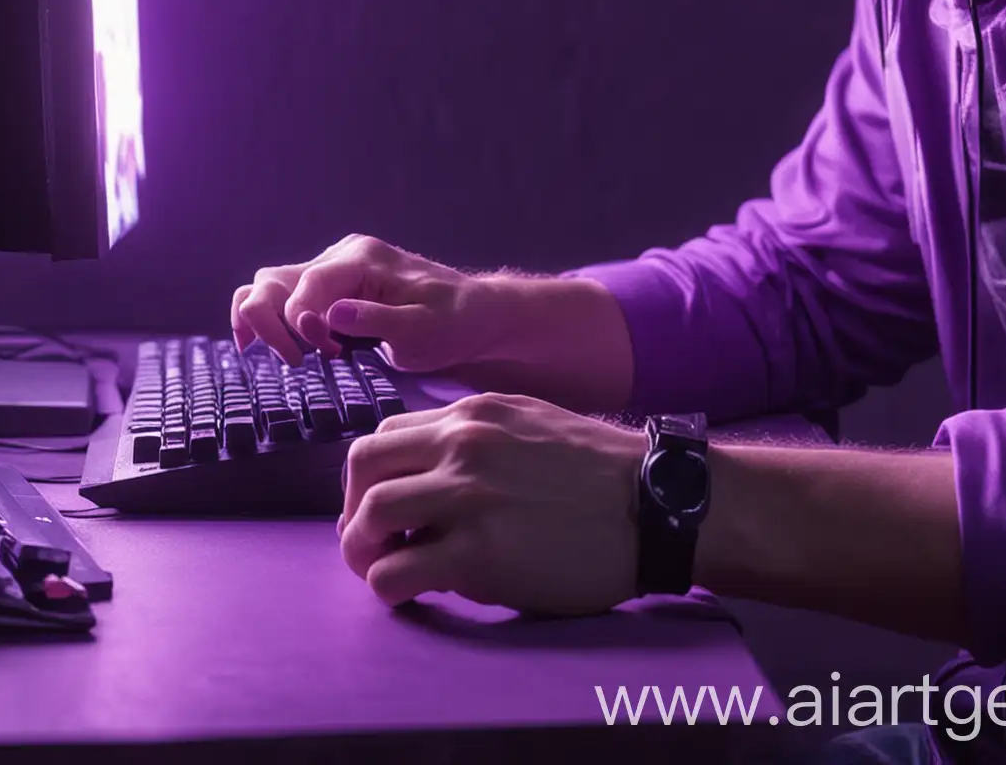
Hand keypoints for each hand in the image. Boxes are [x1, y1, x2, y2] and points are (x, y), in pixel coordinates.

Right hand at [229, 233, 501, 369]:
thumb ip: (377, 321)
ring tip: (285, 356)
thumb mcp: (423, 330)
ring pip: (271, 285)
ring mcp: (335, 269)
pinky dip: (274, 321)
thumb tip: (331, 314)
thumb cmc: (453, 323)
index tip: (326, 353)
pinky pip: (287, 296)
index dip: (301, 323)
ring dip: (265, 321)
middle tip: (296, 362)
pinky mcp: (334, 286)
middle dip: (270, 322)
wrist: (474, 314)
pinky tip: (284, 347)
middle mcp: (342, 256)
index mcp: (362, 260)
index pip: (306, 285)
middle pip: (273, 280)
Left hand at [337, 392, 646, 614]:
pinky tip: (412, 593)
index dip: (374, 475)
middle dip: (353, 508)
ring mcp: (467, 497)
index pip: (387, 433)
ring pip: (368, 517)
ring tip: (386, 569)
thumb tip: (437, 462)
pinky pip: (396, 573)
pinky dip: (389, 588)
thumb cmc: (600, 471)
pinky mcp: (477, 554)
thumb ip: (482, 434)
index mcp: (475, 412)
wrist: (653, 505)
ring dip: (363, 551)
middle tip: (372, 541)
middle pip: (362, 466)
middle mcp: (462, 444)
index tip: (387, 504)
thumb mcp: (533, 422)